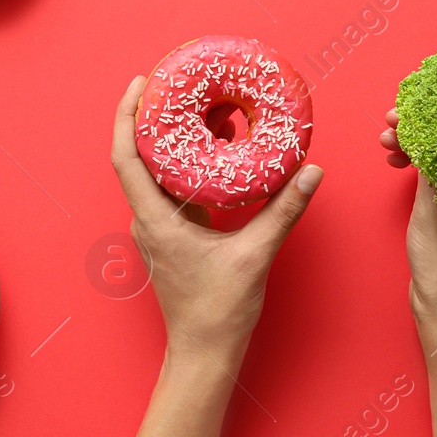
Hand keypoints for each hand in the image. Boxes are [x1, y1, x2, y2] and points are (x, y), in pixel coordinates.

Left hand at [112, 76, 322, 363]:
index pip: (127, 157)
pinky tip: (219, 149)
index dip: (128, 116)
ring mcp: (159, 228)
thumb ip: (283, 210)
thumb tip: (310, 171)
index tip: (140, 83)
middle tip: (180, 84)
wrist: (204, 352)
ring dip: (177, 140)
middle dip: (156, 117)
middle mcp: (149, 220)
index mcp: (155, 220)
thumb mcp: (255, 254)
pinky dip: (191, 164)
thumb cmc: (218, 311)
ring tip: (205, 106)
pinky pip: (175, 189)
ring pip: (159, 172)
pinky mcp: (174, 236)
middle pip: (140, 156)